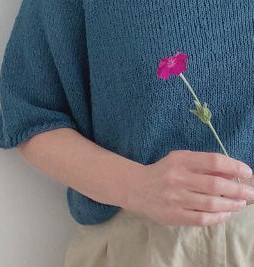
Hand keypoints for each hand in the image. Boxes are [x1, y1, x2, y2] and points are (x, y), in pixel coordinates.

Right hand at [125, 150, 253, 225]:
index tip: (247, 172)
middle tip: (250, 193)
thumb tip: (233, 173)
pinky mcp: (173, 215)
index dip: (234, 166)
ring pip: (211, 203)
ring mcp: (175, 198)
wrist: (136, 188)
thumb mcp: (180, 161)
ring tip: (240, 204)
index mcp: (180, 160)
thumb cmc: (163, 172)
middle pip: (215, 185)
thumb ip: (204, 165)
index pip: (213, 161)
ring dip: (231, 205)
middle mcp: (177, 178)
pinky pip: (202, 218)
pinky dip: (218, 217)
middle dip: (238, 190)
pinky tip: (225, 214)